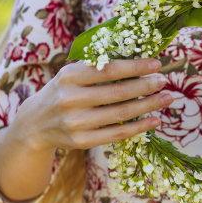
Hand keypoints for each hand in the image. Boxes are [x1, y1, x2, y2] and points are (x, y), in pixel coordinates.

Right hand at [11, 58, 171, 151]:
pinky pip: (117, 134)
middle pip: (118, 92)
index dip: (135, 67)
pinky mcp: (81, 141)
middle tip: (164, 81)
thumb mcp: (72, 74)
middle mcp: (70, 98)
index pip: (108, 69)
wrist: (34, 123)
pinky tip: (155, 120)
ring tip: (167, 98)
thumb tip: (140, 61)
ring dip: (149, 106)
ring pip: (121, 114)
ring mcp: (75, 122)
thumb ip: (98, 67)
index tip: (156, 64)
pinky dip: (139, 127)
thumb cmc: (63, 91)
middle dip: (146, 86)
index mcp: (69, 75)